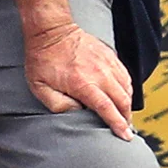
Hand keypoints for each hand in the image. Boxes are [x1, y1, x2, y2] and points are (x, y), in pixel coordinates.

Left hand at [25, 22, 135, 139]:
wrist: (51, 30)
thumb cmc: (42, 60)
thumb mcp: (40, 87)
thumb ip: (58, 105)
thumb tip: (77, 112)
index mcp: (83, 83)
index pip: (107, 109)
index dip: (118, 124)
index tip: (125, 136)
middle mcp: (100, 73)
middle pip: (122, 101)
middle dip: (126, 118)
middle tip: (125, 130)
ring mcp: (107, 63)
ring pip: (127, 89)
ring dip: (128, 104)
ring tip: (124, 116)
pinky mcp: (110, 56)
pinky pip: (126, 76)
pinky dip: (127, 89)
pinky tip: (123, 96)